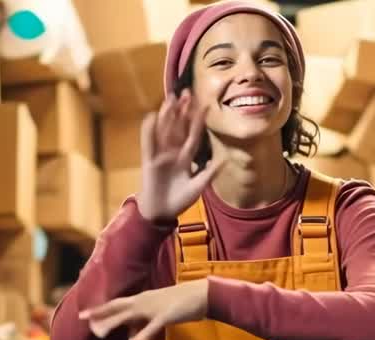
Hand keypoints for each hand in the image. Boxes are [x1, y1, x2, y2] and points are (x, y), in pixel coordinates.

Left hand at [80, 280, 208, 339]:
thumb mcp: (158, 312)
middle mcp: (144, 301)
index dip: (100, 308)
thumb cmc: (182, 304)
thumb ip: (143, 323)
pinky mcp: (166, 316)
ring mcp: (154, 308)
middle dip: (99, 312)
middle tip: (81, 318)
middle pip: (117, 307)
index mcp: (142, 299)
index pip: (117, 303)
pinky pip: (150, 328)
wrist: (202, 295)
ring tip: (98, 333)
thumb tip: (131, 337)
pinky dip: (140, 336)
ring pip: (129, 316)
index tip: (83, 314)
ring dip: (112, 323)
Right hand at [134, 92, 227, 223]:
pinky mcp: (149, 161)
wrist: (161, 213)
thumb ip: (210, 172)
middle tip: (187, 92)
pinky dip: (149, 130)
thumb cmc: (180, 200)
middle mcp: (173, 153)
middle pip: (179, 128)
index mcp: (186, 157)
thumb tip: (225, 159)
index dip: (198, 121)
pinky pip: (149, 143)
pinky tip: (152, 116)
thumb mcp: (199, 187)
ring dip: (167, 115)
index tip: (205, 105)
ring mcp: (160, 155)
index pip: (193, 135)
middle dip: (182, 111)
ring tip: (171, 98)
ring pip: (165, 131)